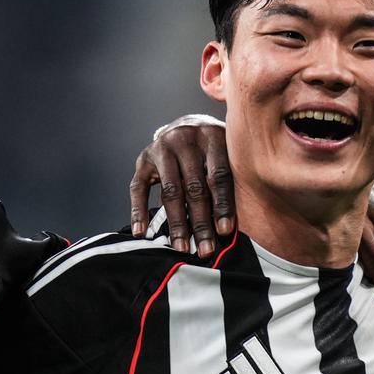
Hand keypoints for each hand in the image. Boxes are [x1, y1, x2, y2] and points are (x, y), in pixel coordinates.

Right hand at [130, 114, 233, 256]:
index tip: (225, 231)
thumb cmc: (216, 148)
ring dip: (176, 223)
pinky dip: (138, 211)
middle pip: (194, 187)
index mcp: (212, 137)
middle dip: (200, 222)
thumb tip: (236, 225)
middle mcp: (186, 139)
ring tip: (181, 247)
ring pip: (170, 191)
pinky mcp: (143, 158)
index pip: (218, 176)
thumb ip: (235, 178)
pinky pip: (137, 188)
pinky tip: (141, 232)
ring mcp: (162, 148)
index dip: (222, 205)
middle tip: (205, 249)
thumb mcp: (229, 152)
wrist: (190, 124)